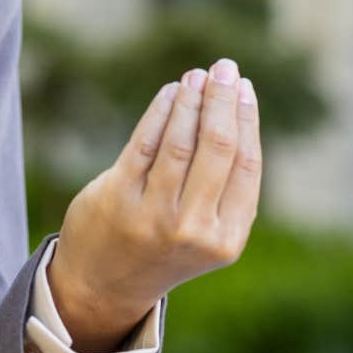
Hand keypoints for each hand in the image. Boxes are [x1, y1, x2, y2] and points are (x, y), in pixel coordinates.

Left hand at [47, 58, 261, 351]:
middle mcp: (193, 230)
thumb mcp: (207, 231)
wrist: (105, 285)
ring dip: (191, 100)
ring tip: (196, 76)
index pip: (247, 165)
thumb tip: (234, 106)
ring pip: (180, 142)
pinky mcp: (118, 199)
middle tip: (225, 68)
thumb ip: (224, 185)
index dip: (247, 119)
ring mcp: (153, 216)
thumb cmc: (166, 244)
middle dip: (223, 100)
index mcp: (226, 239)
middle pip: (217, 148)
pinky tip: (170, 92)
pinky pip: (145, 143)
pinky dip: (160, 112)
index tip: (244, 87)